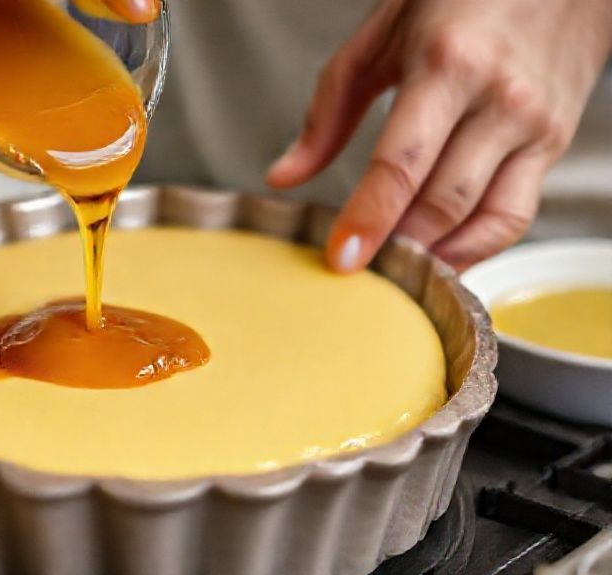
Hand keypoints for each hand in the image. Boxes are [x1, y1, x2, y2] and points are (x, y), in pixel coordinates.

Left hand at [267, 0, 611, 271]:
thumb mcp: (381, 36)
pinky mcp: (554, 144)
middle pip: (442, 202)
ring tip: (395, 274)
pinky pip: (515, 216)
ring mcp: (534, 125)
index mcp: (448, 64)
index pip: (402, 163)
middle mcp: (498, 98)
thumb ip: (328, 110)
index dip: (369, 217)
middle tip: (360, 272)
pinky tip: (440, 261)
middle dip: (398, 248)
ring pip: (484, 220)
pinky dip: (476, 249)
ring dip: (436, 259)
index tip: (341, 256)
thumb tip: (286, 175)